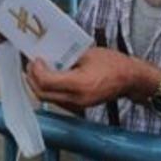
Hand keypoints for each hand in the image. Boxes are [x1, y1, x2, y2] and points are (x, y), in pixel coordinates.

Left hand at [25, 47, 145, 111]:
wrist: (130, 79)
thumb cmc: (113, 64)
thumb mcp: (87, 53)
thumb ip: (65, 56)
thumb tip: (47, 55)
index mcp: (79, 83)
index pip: (46, 82)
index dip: (35, 70)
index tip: (34, 59)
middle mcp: (77, 98)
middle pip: (42, 94)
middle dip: (31, 78)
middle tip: (30, 65)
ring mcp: (77, 105)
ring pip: (47, 99)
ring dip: (38, 85)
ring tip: (38, 70)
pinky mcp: (78, 107)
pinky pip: (56, 100)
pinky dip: (49, 90)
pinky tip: (50, 77)